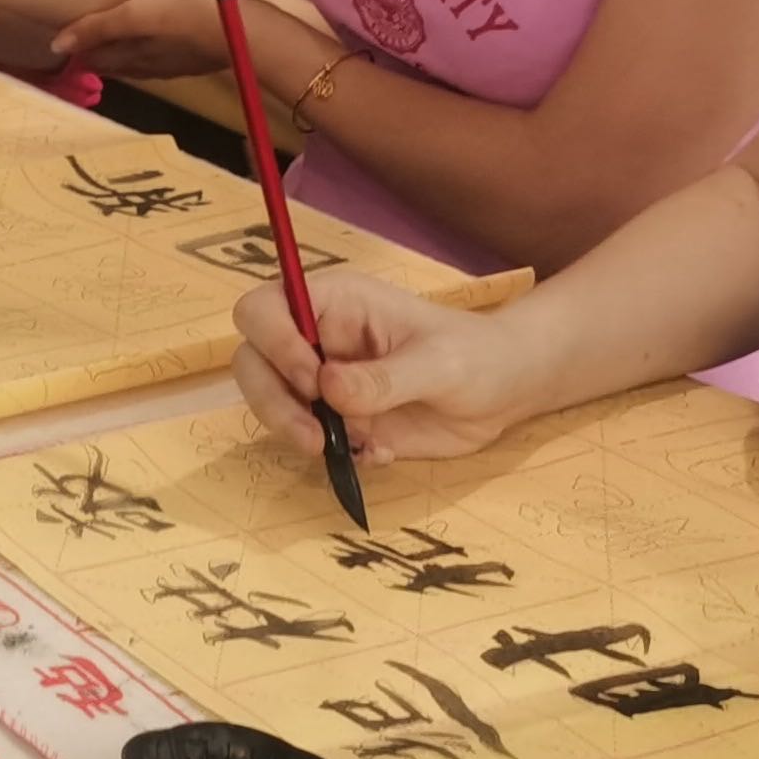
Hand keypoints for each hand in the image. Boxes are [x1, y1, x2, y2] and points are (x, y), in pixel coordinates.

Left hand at [52, 0, 230, 80]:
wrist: (243, 31)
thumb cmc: (185, 15)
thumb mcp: (136, 14)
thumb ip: (98, 27)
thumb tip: (56, 47)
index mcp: (132, 54)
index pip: (98, 57)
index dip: (81, 53)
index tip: (64, 49)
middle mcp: (151, 65)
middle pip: (118, 63)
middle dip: (100, 57)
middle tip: (84, 51)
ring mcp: (177, 63)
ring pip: (142, 64)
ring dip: (126, 58)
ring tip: (115, 49)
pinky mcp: (199, 57)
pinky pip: (166, 59)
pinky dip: (153, 55)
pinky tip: (162, 48)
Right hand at [232, 267, 538, 466]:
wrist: (507, 391)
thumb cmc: (478, 356)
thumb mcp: (440, 363)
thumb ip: (385, 377)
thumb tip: (327, 388)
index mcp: (334, 304)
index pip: (264, 308)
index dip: (273, 342)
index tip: (312, 380)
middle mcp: (315, 339)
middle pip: (252, 361)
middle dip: (272, 401)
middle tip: (313, 436)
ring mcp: (321, 382)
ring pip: (269, 403)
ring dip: (292, 431)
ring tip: (340, 449)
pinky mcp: (335, 421)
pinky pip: (306, 438)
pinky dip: (331, 455)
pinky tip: (377, 454)